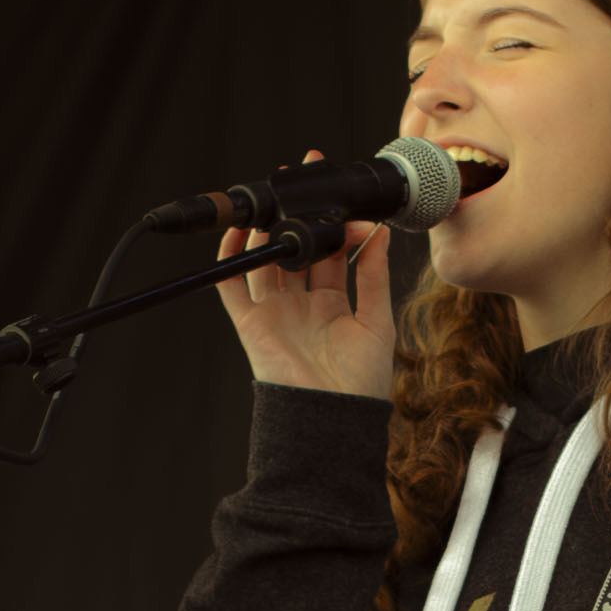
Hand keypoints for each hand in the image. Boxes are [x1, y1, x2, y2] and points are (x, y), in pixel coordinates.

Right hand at [213, 209, 396, 398]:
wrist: (333, 417)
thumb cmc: (361, 381)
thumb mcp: (378, 321)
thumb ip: (375, 275)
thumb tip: (379, 233)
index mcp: (332, 304)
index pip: (327, 254)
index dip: (332, 227)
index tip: (341, 204)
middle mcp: (301, 305)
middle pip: (293, 253)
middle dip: (296, 223)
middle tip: (301, 193)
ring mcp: (274, 312)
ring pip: (263, 262)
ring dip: (265, 233)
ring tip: (274, 206)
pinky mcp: (251, 323)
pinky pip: (232, 285)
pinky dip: (231, 257)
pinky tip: (240, 232)